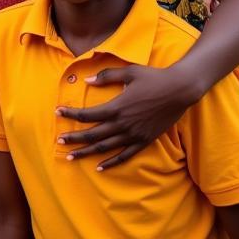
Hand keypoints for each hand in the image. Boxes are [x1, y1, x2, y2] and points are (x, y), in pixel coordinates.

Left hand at [54, 63, 192, 170]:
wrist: (180, 90)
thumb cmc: (153, 78)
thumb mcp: (128, 72)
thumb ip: (105, 76)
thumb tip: (86, 80)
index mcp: (117, 107)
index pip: (88, 114)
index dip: (71, 114)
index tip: (57, 113)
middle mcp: (123, 124)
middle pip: (93, 134)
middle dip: (74, 138)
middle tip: (59, 141)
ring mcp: (134, 134)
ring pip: (106, 147)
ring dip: (87, 152)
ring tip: (71, 157)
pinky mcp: (145, 140)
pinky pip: (125, 155)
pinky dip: (112, 163)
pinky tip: (100, 167)